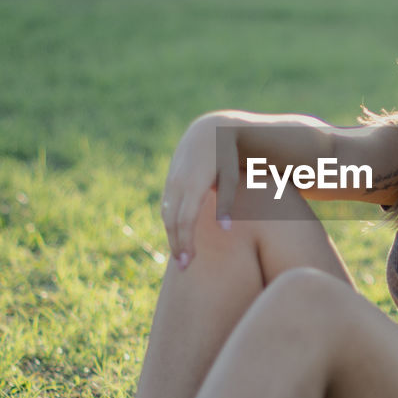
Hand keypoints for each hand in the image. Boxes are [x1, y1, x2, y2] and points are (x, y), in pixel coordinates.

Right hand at [161, 115, 238, 268]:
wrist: (210, 131)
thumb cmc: (226, 156)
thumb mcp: (230, 177)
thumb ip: (228, 203)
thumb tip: (226, 229)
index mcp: (193, 182)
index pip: (185, 220)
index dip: (185, 242)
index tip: (189, 262)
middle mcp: (178, 182)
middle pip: (172, 221)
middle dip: (176, 245)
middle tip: (184, 267)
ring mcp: (171, 181)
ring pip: (166, 215)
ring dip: (172, 237)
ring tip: (181, 257)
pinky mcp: (170, 181)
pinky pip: (167, 207)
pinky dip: (170, 224)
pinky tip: (177, 238)